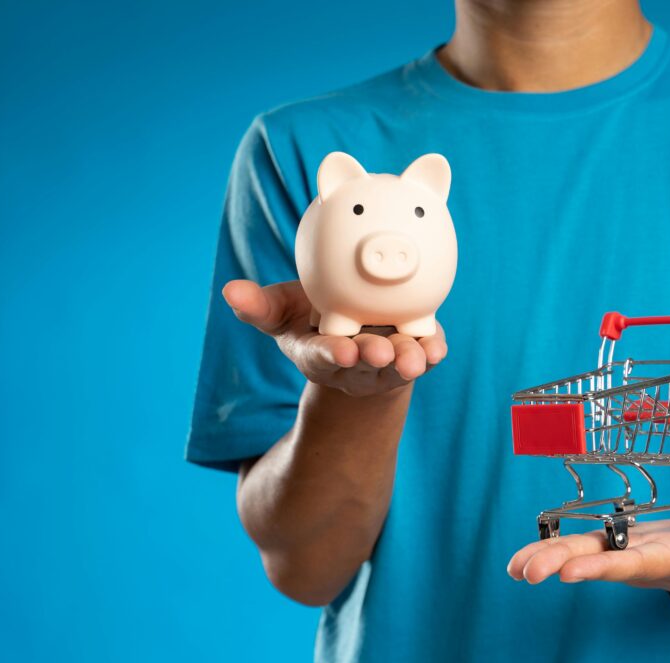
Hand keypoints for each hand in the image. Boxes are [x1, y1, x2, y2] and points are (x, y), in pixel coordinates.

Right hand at [222, 279, 446, 396]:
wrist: (355, 329)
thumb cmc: (314, 318)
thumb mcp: (283, 312)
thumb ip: (260, 306)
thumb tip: (230, 291)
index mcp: (319, 353)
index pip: (322, 356)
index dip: (332, 355)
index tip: (343, 352)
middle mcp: (354, 362)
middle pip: (364, 364)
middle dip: (374, 359)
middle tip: (383, 353)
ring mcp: (386, 360)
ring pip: (398, 364)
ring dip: (408, 361)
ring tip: (417, 358)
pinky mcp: (415, 350)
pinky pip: (426, 352)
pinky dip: (433, 351)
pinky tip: (438, 349)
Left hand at [507, 503, 669, 598]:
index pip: (640, 562)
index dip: (607, 565)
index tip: (572, 571)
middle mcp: (647, 561)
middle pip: (604, 563)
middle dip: (566, 565)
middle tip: (530, 572)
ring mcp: (629, 554)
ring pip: (586, 556)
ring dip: (549, 561)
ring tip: (515, 569)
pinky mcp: (618, 545)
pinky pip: (580, 548)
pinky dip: (549, 553)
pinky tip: (516, 562)